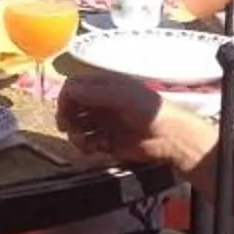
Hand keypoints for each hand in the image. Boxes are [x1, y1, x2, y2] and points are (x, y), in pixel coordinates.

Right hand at [56, 77, 216, 183]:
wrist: (170, 137)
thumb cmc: (149, 109)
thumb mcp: (122, 96)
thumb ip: (94, 93)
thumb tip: (69, 90)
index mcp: (105, 86)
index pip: (75, 87)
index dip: (66, 97)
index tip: (64, 110)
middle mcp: (101, 103)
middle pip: (72, 107)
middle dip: (67, 117)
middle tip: (67, 127)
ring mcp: (104, 123)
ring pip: (77, 127)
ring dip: (76, 134)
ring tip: (84, 142)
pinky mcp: (107, 142)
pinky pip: (88, 143)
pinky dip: (87, 146)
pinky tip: (97, 148)